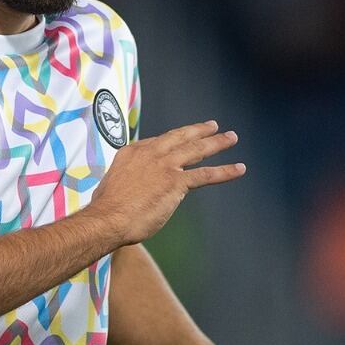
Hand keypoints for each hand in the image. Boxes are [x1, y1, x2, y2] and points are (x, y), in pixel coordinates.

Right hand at [88, 120, 244, 246]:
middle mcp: (151, 153)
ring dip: (217, 143)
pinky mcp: (177, 182)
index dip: (173, 140)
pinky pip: (206, 174)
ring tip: (232, 137)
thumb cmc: (106, 209)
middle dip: (199, 130)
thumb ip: (127, 180)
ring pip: (197, 149)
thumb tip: (131, 189)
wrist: (108, 218)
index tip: (183, 137)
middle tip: (213, 126)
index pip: (158, 141)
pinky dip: (225, 171)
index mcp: (132, 152)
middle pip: (180, 137)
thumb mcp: (112, 184)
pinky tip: (239, 169)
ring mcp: (165, 165)